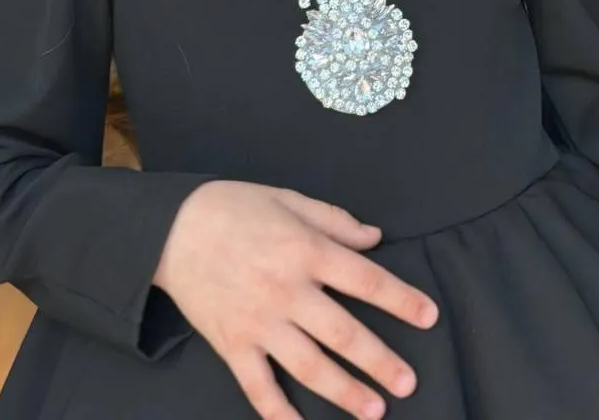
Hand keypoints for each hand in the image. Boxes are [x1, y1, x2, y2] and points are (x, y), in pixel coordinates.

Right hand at [154, 180, 438, 419]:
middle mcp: (286, 290)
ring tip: (374, 410)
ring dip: (344, 391)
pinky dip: (279, 413)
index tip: (428, 316)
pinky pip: (259, 387)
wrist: (170, 228)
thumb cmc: (233, 207)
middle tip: (408, 381)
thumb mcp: (287, 199)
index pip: (364, 279)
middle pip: (343, 332)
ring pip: (309, 365)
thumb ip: (333, 220)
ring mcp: (259, 322)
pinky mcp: (232, 344)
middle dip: (379, 360)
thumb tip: (375, 238)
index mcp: (304, 250)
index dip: (400, 298)